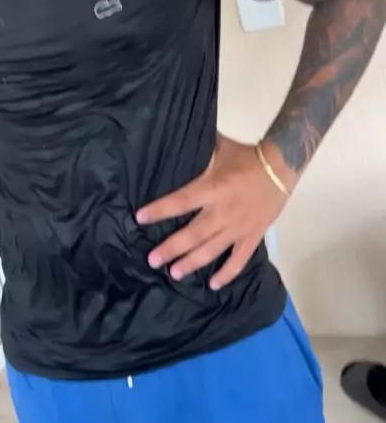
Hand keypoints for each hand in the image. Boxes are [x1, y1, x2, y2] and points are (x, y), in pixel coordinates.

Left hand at [136, 134, 296, 290]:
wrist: (281, 165)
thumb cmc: (246, 156)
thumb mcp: (219, 148)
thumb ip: (199, 147)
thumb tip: (178, 137)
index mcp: (212, 189)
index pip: (180, 202)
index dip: (159, 210)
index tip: (140, 218)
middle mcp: (222, 212)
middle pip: (192, 234)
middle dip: (170, 248)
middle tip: (152, 259)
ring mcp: (238, 227)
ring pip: (211, 250)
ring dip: (191, 263)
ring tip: (174, 273)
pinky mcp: (253, 236)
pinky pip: (239, 259)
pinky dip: (227, 273)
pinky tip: (213, 284)